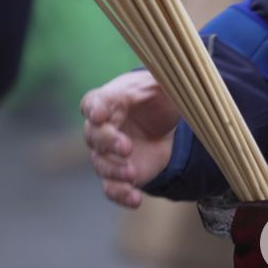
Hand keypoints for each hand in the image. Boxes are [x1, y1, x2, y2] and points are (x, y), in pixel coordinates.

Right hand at [80, 70, 180, 208]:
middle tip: (126, 147)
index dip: (94, 109)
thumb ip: (164, 77)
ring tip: (132, 174)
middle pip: (94, 136)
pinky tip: (135, 199)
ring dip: (114, 171)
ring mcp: (109, 154)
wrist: (165, 122)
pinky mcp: (120, 175)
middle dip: (108, 143)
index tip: (98, 114)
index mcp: (109, 101)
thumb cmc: (156, 96)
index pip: (93, 103)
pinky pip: (112, 189)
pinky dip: (121, 195)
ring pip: (101, 165)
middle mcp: (102, 128)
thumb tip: (175, 67)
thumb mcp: (163, 83)